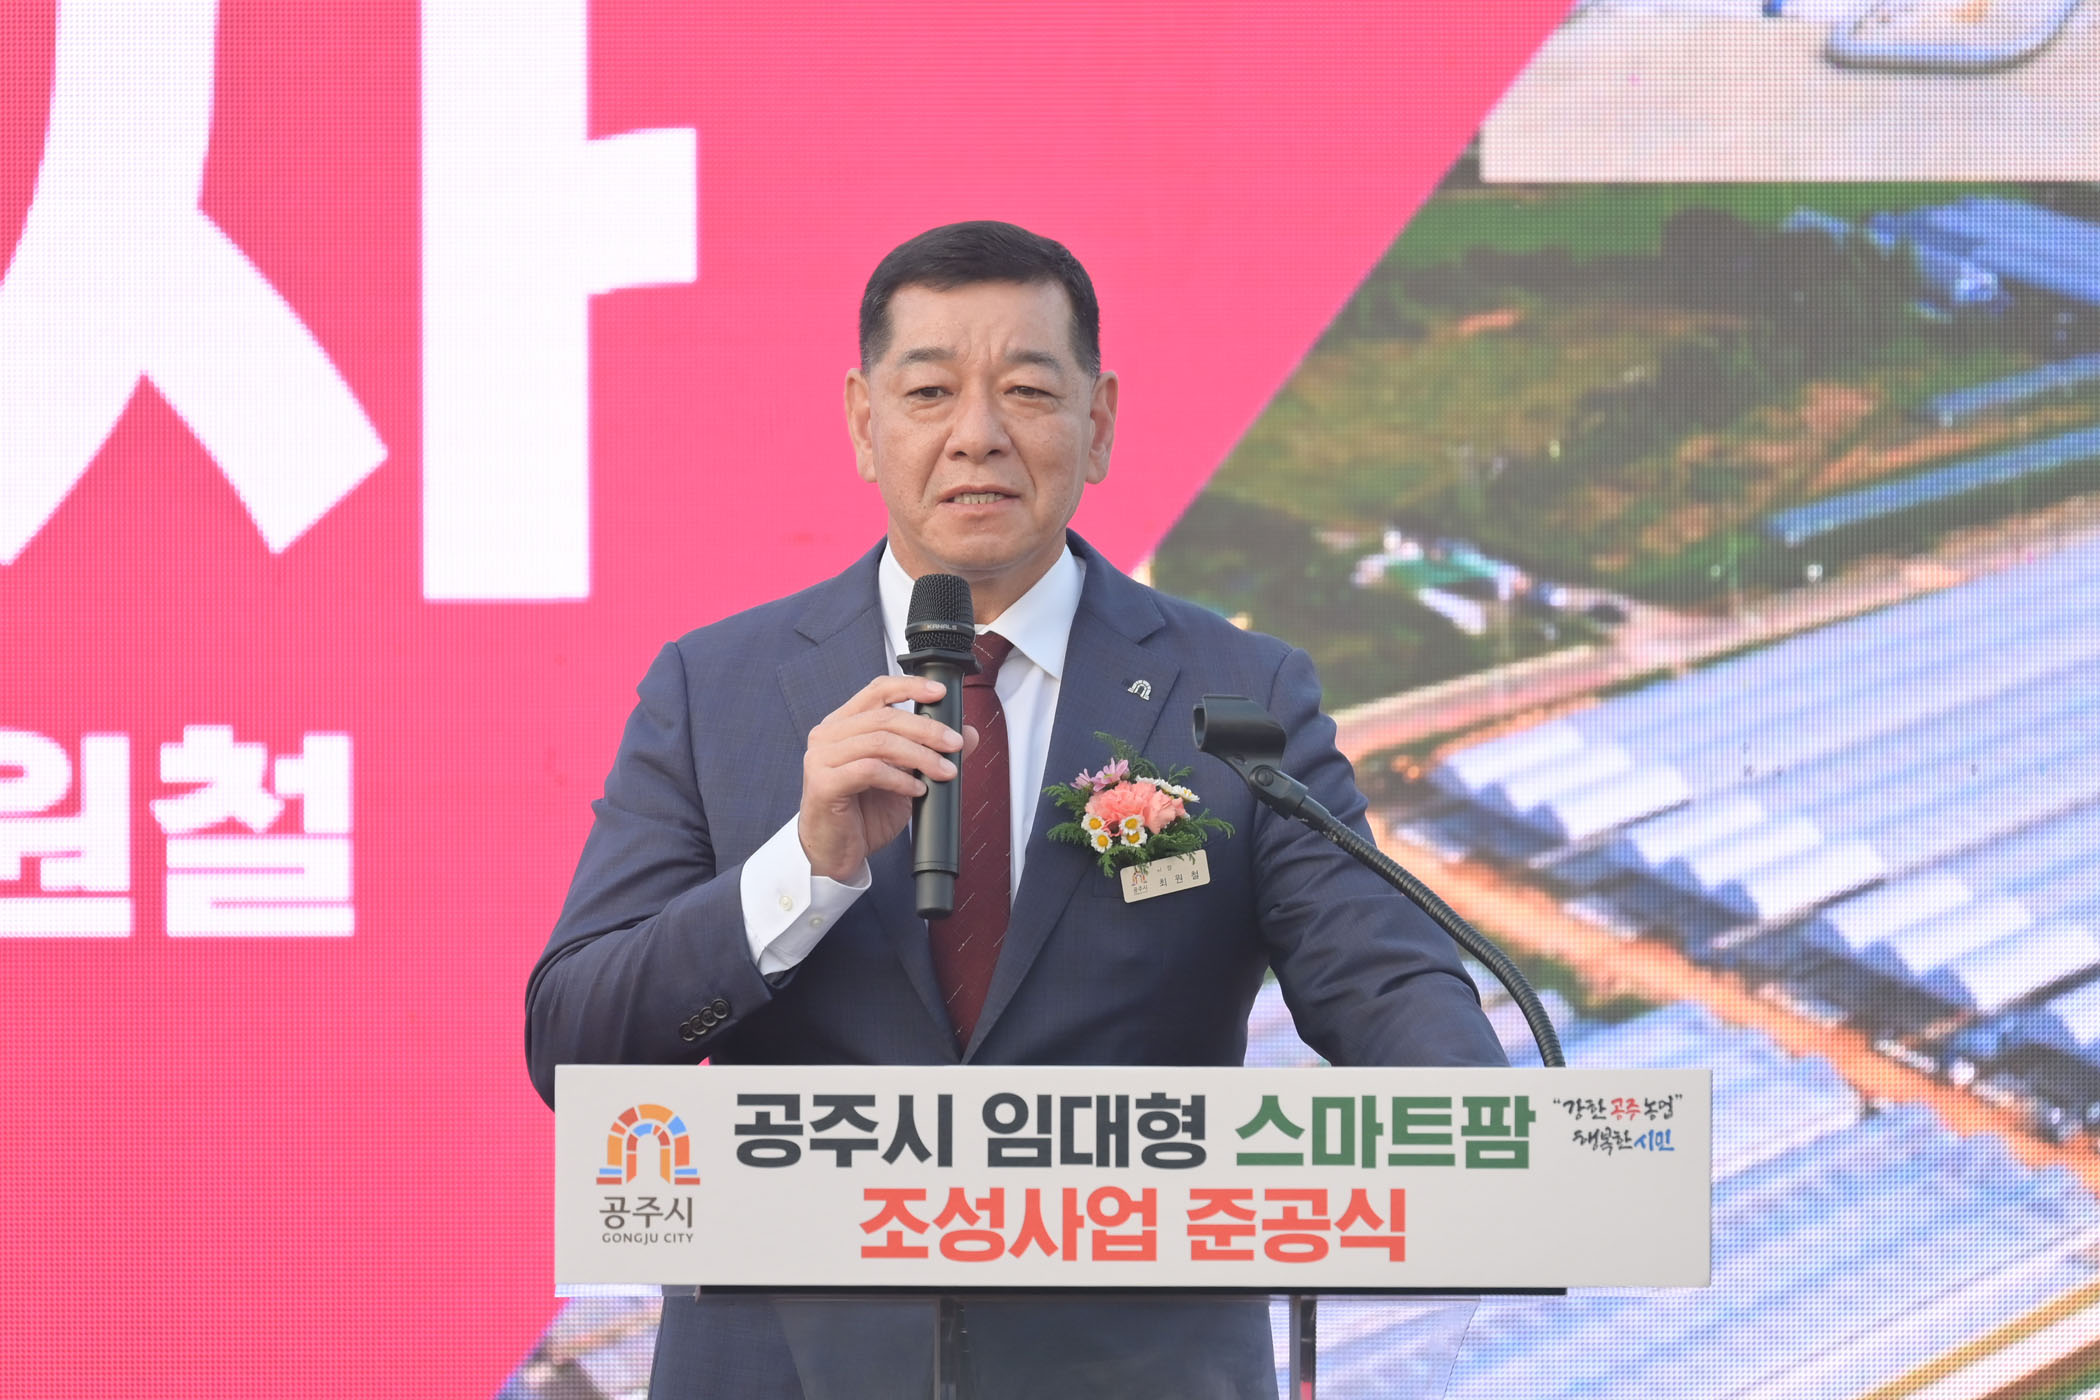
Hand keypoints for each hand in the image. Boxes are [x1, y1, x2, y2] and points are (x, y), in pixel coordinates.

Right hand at [798, 676, 978, 880]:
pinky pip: (869, 770)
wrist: (838, 853)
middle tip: (954, 745)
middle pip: (885, 717)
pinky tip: (917, 789)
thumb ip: (930, 752)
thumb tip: (968, 734)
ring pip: (880, 742)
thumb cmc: (863, 814)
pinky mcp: (824, 783)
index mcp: (844, 724)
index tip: (941, 693)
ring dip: (920, 756)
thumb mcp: (906, 778)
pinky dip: (900, 779)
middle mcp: (829, 735)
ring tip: (943, 772)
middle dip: (927, 730)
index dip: (910, 686)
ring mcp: (822, 758)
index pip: (877, 691)